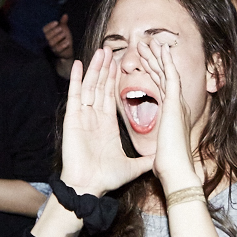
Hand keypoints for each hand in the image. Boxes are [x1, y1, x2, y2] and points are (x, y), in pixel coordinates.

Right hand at [44, 15, 73, 60]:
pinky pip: (58, 49)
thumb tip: (65, 15)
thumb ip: (63, 23)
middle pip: (47, 36)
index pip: (45, 29)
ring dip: (58, 37)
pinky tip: (67, 42)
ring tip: (64, 34)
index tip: (56, 22)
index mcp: (48, 34)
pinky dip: (62, 45)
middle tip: (60, 28)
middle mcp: (48, 41)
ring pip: (52, 43)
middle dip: (54, 31)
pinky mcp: (57, 53)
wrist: (68, 50)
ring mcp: (52, 47)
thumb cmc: (63, 38)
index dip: (49, 26)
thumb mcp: (64, 29)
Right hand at [61, 48, 152, 195]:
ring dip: (96, 68)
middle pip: (100, 86)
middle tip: (111, 49)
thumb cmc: (106, 179)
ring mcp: (82, 116)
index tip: (120, 64)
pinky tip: (79, 64)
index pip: (111, 95)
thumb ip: (147, 159)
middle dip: (106, 68)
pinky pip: (75, 94)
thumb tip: (163, 159)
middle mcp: (94, 117)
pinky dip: (76, 79)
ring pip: (90, 86)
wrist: (88, 187)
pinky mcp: (72, 118)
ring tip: (102, 51)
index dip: (115, 79)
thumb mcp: (133, 166)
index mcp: (107, 125)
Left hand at [137, 39, 201, 191]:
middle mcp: (176, 106)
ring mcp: (177, 102)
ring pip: (166, 73)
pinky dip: (166, 62)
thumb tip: (157, 157)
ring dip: (158, 56)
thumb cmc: (170, 166)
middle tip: (146, 46)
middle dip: (154, 61)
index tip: (146, 62)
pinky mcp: (175, 103)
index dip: (153, 74)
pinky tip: (161, 49)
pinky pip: (170, 76)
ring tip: (150, 41)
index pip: (160, 89)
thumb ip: (161, 148)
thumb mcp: (162, 152)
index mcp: (171, 115)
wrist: (177, 171)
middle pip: (163, 77)